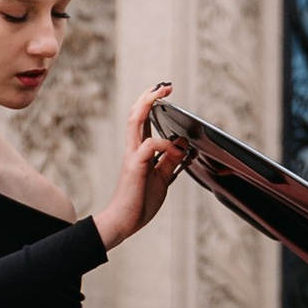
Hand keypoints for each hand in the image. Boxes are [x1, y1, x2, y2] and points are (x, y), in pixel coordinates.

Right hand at [93, 84, 185, 250]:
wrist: (125, 221)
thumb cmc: (140, 201)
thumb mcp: (162, 178)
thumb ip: (171, 160)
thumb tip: (183, 143)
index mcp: (139, 150)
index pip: (142, 119)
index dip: (152, 103)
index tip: (164, 92)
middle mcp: (133, 148)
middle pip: (136, 112)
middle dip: (150, 96)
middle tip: (165, 86)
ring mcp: (133, 155)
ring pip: (136, 120)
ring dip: (149, 104)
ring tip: (162, 94)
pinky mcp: (135, 165)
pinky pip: (150, 145)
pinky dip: (166, 143)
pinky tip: (176, 149)